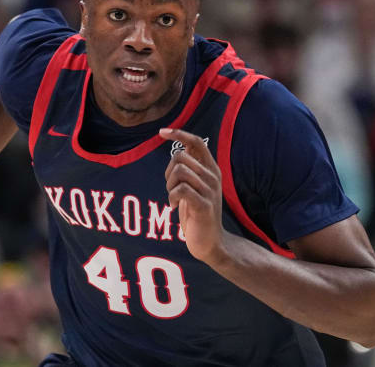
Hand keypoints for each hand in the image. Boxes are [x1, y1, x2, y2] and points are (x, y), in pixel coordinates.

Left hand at [159, 128, 224, 262]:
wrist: (210, 242)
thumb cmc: (197, 212)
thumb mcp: (194, 186)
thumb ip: (190, 168)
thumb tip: (180, 147)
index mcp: (211, 169)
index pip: (197, 142)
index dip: (179, 134)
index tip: (161, 132)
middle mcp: (213, 176)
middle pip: (181, 156)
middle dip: (168, 171)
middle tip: (170, 187)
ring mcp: (210, 191)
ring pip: (180, 171)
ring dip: (169, 185)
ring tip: (173, 198)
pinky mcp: (204, 205)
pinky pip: (181, 190)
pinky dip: (171, 197)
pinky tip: (174, 207)